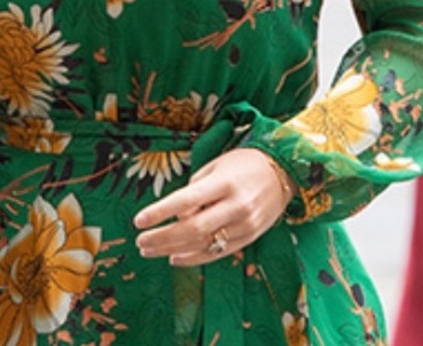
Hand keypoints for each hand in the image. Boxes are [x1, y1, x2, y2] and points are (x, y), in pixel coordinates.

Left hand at [132, 148, 292, 265]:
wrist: (283, 172)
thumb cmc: (243, 164)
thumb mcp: (216, 165)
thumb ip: (196, 190)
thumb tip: (176, 217)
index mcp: (224, 183)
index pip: (186, 200)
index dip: (160, 212)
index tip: (138, 221)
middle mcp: (235, 206)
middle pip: (193, 228)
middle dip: (162, 237)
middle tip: (140, 241)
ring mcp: (244, 225)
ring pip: (203, 244)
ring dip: (173, 250)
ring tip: (150, 251)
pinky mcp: (250, 238)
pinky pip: (218, 253)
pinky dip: (194, 258)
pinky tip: (175, 258)